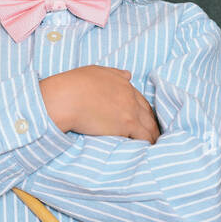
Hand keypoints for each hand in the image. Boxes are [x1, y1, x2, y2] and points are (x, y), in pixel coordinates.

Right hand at [40, 66, 159, 143]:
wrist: (66, 98)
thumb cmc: (73, 85)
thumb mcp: (95, 72)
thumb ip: (114, 74)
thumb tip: (128, 75)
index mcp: (123, 84)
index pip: (139, 99)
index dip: (143, 110)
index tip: (143, 119)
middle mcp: (130, 96)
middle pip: (148, 113)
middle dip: (152, 123)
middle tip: (153, 134)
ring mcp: (130, 111)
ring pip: (149, 125)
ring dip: (153, 135)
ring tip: (154, 144)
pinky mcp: (127, 125)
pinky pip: (144, 136)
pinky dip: (148, 142)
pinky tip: (148, 149)